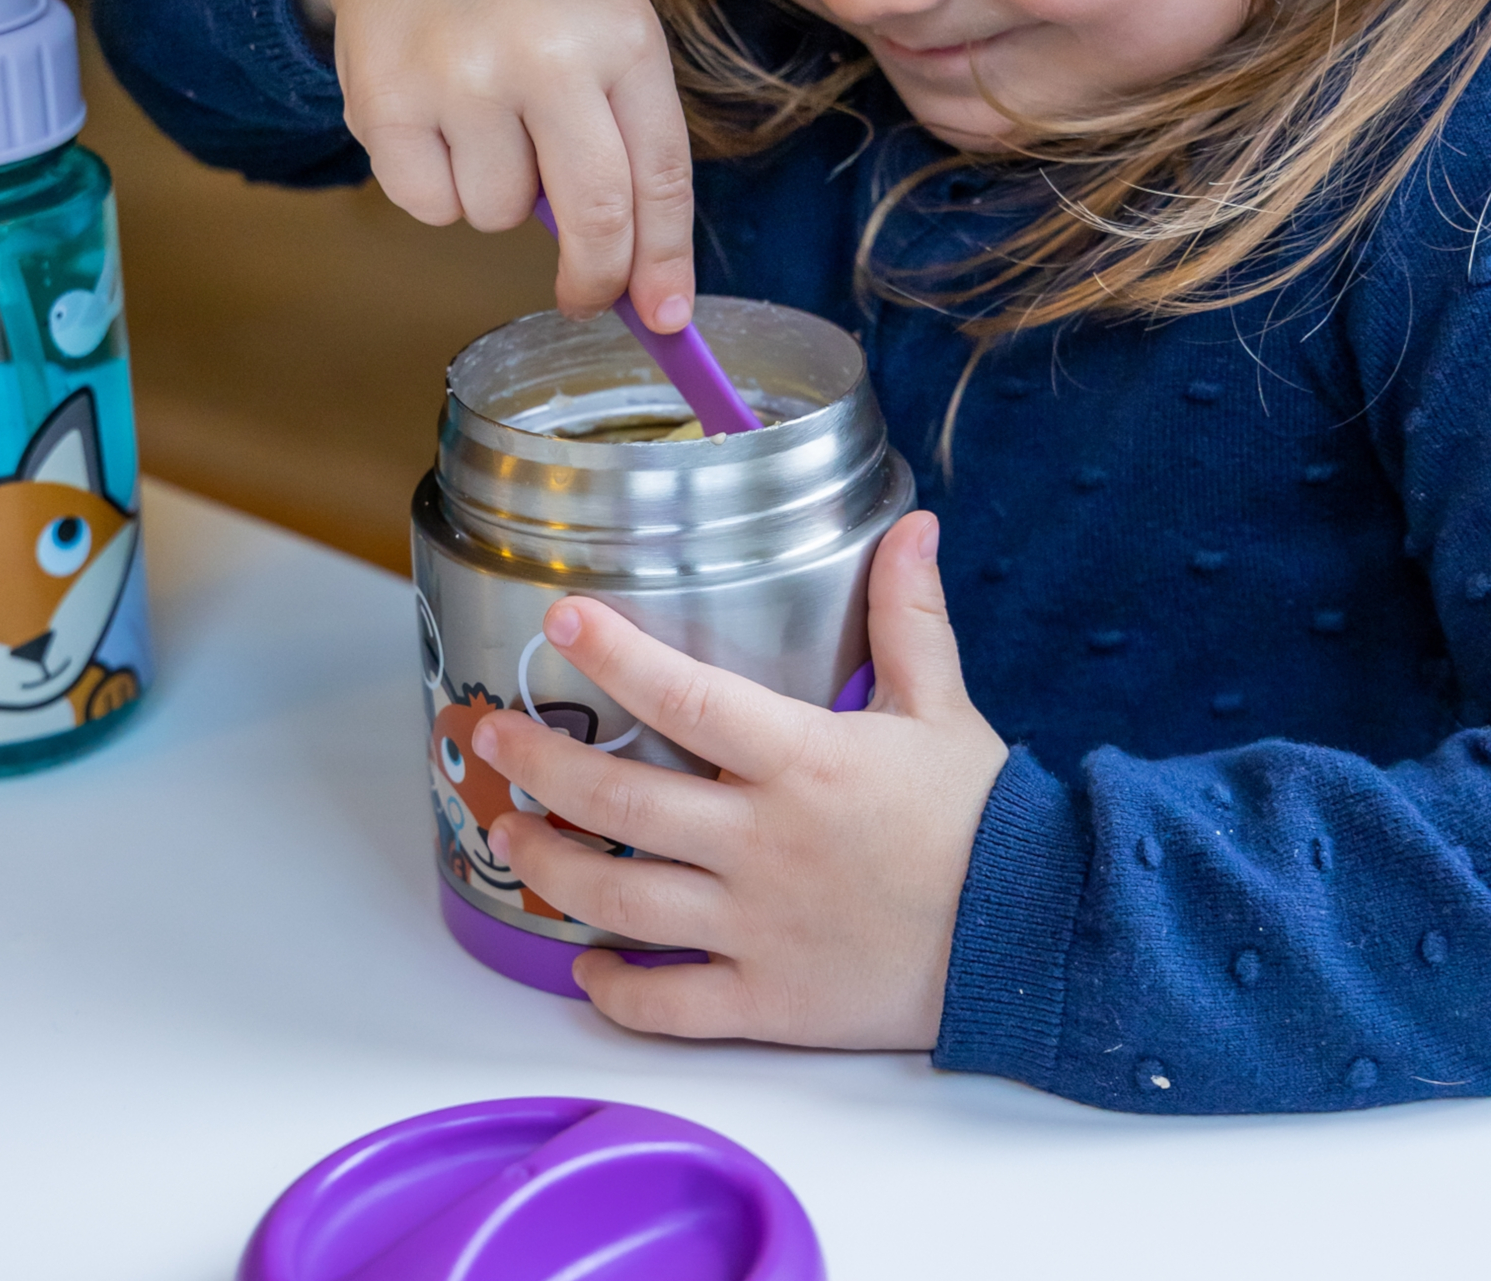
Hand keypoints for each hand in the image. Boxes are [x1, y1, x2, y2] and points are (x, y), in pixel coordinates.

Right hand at [301, 0, 694, 330]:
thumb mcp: (603, 30)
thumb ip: (626, 139)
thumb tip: (638, 280)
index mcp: (621, 34)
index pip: (660, 175)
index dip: (664, 260)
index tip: (666, 317)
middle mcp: (545, 52)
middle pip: (594, 216)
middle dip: (594, 279)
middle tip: (583, 299)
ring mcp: (461, 74)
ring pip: (498, 216)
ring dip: (496, 198)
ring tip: (483, 122)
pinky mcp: (385, 97)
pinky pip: (428, 206)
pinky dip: (434, 188)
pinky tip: (434, 122)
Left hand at [470, 513, 1008, 1048]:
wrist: (1038, 939)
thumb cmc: (983, 820)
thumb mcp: (942, 708)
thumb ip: (910, 617)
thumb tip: (912, 526)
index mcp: (804, 762)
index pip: (687, 698)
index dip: (615, 655)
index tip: (560, 622)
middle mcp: (766, 843)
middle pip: (622, 803)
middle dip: (543, 766)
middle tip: (495, 737)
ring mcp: (760, 927)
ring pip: (623, 900)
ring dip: (550, 868)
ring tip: (509, 836)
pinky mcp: (770, 1000)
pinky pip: (672, 1006)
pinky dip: (619, 992)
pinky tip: (587, 969)